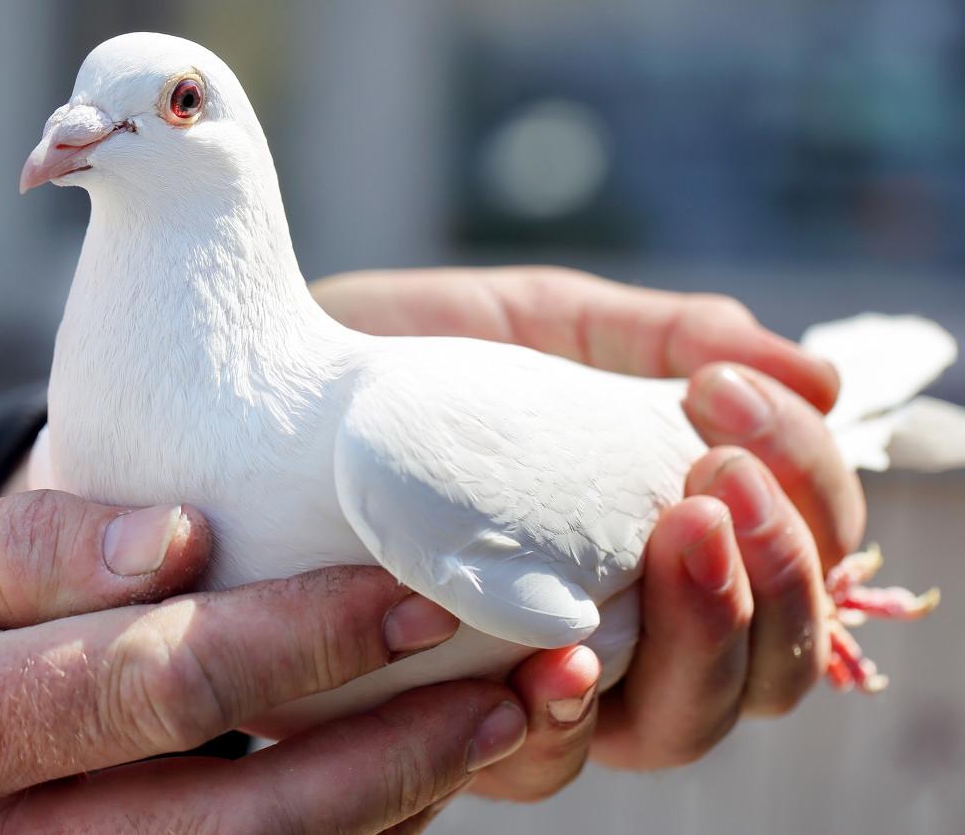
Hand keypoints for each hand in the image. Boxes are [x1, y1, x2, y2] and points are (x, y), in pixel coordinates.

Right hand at [0, 479, 530, 832]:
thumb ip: (16, 547)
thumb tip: (177, 539)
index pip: (161, 684)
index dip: (305, 637)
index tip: (419, 583)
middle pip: (240, 813)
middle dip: (400, 745)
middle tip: (530, 673)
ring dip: (392, 805)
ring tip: (506, 721)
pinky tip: (406, 775)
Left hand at [314, 266, 863, 791]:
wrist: (262, 388)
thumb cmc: (406, 355)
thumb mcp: (538, 323)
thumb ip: (658, 339)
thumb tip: (819, 375)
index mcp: (660, 541)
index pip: (795, 563)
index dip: (808, 497)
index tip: (733, 398)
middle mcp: (619, 626)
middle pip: (762, 667)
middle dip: (779, 576)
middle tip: (717, 480)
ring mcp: (538, 679)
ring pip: (679, 726)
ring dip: (706, 638)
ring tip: (674, 533)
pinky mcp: (445, 715)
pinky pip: (538, 760)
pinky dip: (568, 716)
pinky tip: (558, 655)